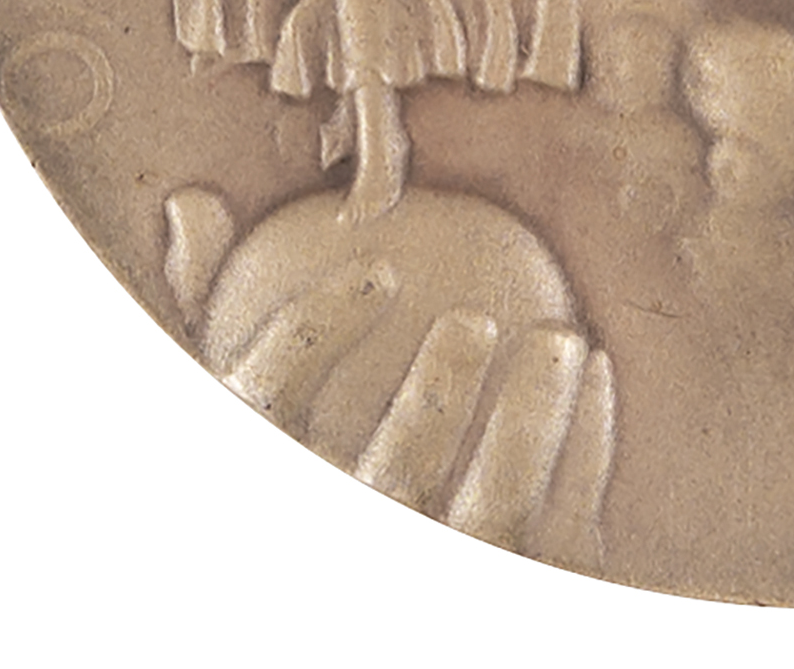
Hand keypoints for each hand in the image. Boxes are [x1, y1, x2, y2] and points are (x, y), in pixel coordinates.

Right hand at [165, 186, 614, 564]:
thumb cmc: (301, 454)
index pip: (276, 409)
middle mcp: (356, 537)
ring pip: (492, 516)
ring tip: (563, 337)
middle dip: (436, 401)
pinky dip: (586, 453)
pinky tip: (600, 376)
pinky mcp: (523, 585)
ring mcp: (443, 573)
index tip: (381, 271)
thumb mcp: (237, 398)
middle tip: (473, 318)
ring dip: (534, 423)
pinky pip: (562, 534)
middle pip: (394, 483)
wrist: (391, 566)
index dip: (320, 336)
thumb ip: (213, 309)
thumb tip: (193, 208)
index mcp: (279, 486)